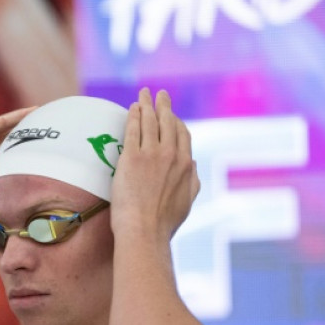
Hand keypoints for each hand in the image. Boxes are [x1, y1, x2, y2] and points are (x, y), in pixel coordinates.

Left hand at [110, 88, 200, 242]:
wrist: (144, 230)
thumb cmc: (163, 222)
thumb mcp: (187, 201)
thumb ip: (192, 179)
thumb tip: (193, 163)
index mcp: (186, 165)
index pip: (183, 134)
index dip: (176, 121)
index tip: (171, 115)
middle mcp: (171, 155)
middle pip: (167, 122)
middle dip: (163, 105)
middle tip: (159, 94)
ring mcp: (151, 154)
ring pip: (150, 122)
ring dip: (146, 105)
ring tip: (144, 94)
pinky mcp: (131, 157)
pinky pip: (132, 130)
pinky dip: (133, 116)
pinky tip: (132, 108)